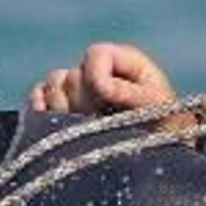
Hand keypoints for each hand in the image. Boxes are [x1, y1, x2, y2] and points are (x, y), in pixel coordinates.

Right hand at [28, 42, 176, 114]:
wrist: (163, 151)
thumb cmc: (166, 123)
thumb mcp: (156, 106)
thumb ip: (129, 93)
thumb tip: (99, 85)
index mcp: (123, 60)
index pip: (95, 53)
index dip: (95, 76)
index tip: (104, 100)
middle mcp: (98, 70)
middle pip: (71, 75)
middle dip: (83, 100)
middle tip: (99, 120)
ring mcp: (80, 87)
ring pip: (53, 86)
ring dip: (63, 108)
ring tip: (83, 126)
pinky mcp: (64, 105)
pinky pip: (39, 97)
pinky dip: (40, 108)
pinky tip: (51, 121)